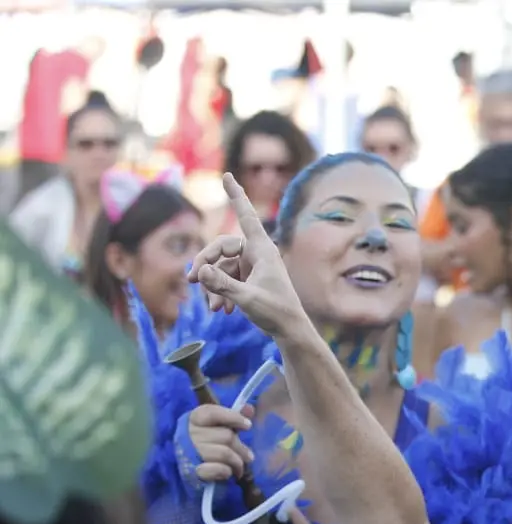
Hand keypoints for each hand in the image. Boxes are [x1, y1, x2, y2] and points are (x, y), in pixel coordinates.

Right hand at [189, 172, 307, 337]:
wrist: (290, 331)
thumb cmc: (276, 313)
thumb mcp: (246, 299)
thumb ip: (221, 285)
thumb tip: (199, 271)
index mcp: (263, 250)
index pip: (246, 216)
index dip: (236, 195)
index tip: (227, 175)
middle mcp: (257, 254)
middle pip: (220, 247)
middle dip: (204, 263)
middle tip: (191, 281)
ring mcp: (252, 266)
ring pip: (220, 267)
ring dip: (212, 287)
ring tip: (213, 309)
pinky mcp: (249, 279)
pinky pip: (225, 278)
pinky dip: (219, 292)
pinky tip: (221, 311)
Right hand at [189, 403, 255, 483]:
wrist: (189, 466)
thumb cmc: (208, 442)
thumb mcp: (219, 426)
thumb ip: (234, 416)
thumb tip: (249, 408)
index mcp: (195, 419)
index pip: (212, 413)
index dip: (233, 417)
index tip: (248, 425)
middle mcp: (190, 434)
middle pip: (226, 436)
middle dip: (241, 447)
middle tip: (248, 456)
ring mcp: (190, 453)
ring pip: (225, 453)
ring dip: (237, 462)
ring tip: (240, 466)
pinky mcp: (194, 471)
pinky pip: (217, 469)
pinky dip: (226, 471)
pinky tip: (228, 472)